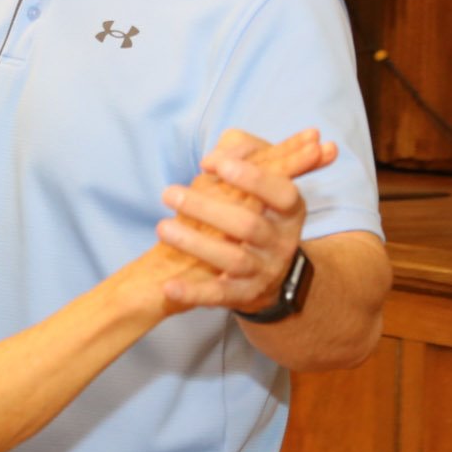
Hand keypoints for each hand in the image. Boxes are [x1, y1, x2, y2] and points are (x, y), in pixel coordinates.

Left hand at [153, 129, 336, 312]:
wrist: (272, 272)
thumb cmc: (257, 212)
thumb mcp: (261, 180)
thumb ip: (245, 155)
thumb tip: (215, 157)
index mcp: (290, 210)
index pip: (282, 193)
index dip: (252, 178)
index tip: (214, 164)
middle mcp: (282, 242)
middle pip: (248, 225)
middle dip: (207, 208)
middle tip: (169, 193)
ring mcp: (264, 270)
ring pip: (232, 259)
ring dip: (195, 244)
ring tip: (162, 227)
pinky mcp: (245, 296)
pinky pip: (219, 296)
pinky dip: (193, 293)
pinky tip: (168, 287)